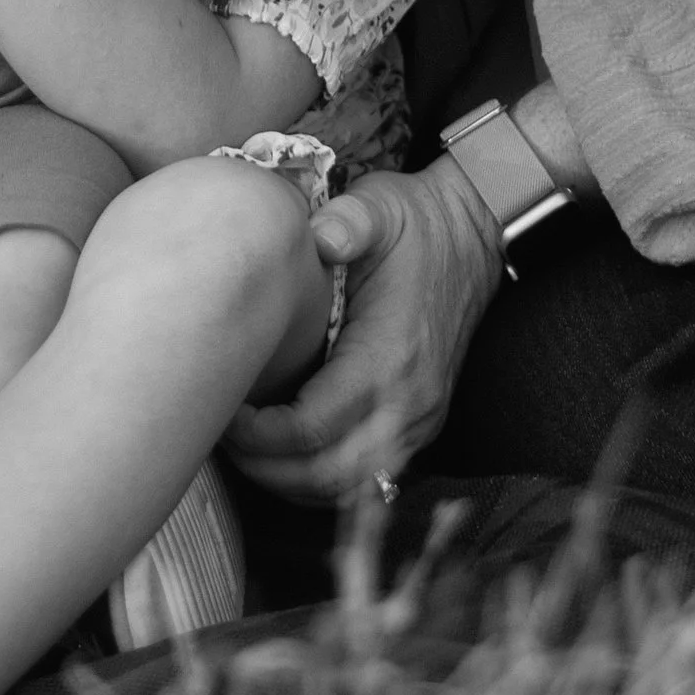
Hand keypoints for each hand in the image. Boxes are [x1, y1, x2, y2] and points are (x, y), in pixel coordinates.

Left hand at [223, 159, 502, 503]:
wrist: (473, 235)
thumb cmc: (417, 224)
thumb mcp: (380, 206)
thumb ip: (349, 220)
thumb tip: (318, 237)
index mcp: (390, 357)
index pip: (313, 429)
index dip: (259, 433)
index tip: (225, 409)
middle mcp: (410, 403)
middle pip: (326, 475)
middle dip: (265, 468)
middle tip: (222, 436)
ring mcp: (420, 419)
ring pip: (348, 487)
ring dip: (292, 481)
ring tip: (246, 450)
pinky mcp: (420, 422)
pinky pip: (368, 477)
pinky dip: (323, 479)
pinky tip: (287, 456)